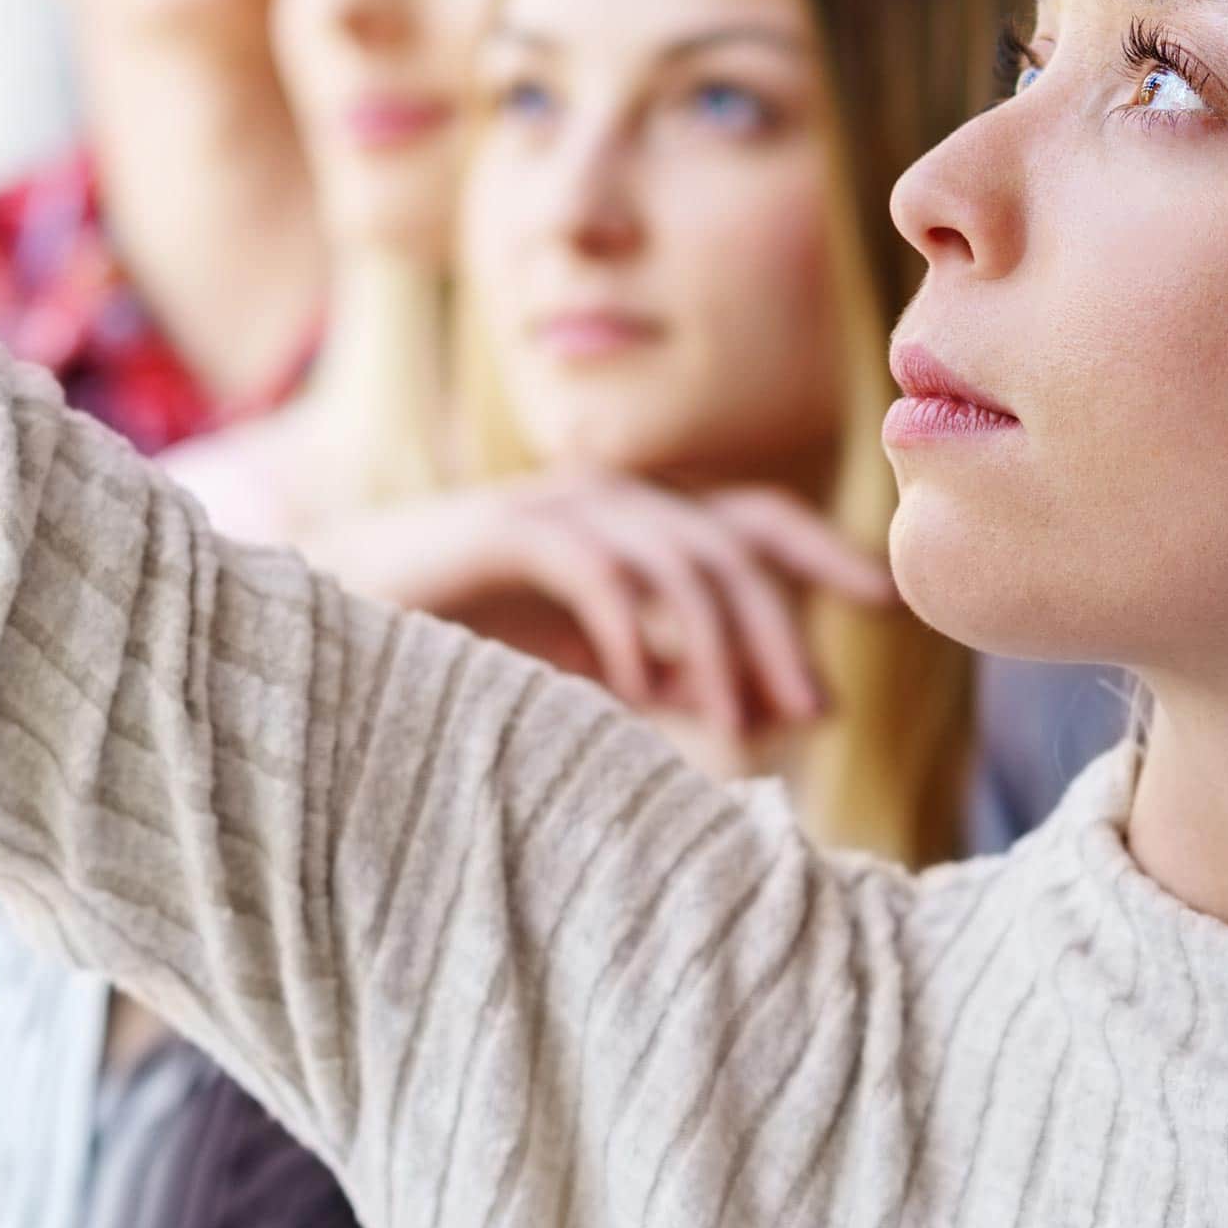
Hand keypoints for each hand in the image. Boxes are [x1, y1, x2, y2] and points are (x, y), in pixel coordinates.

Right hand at [307, 472, 894, 736]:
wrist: (338, 619)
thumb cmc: (466, 641)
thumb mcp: (591, 666)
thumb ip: (673, 674)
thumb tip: (767, 708)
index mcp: (637, 525)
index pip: (754, 522)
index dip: (824, 553)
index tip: (888, 604)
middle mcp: (610, 500)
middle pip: (731, 543)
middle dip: (781, 628)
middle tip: (813, 712)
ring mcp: (557, 505)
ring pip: (676, 555)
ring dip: (718, 643)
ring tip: (739, 727)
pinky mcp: (502, 527)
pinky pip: (592, 565)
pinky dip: (630, 625)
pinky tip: (643, 689)